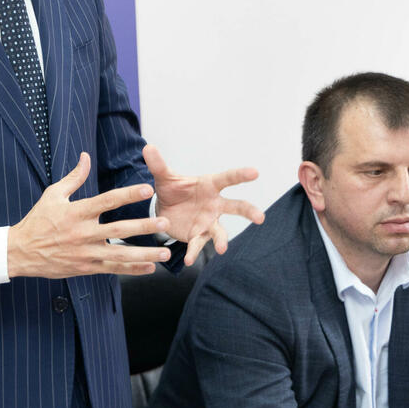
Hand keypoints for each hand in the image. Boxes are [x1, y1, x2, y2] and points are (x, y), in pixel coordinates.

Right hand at [7, 153, 173, 278]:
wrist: (21, 251)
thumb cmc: (38, 220)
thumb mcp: (53, 194)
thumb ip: (74, 177)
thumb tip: (85, 156)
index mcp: (76, 212)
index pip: (106, 201)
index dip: (128, 195)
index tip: (147, 189)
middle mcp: (83, 233)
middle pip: (118, 230)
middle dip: (143, 227)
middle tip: (165, 223)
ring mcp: (85, 253)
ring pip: (119, 255)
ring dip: (144, 254)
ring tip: (165, 254)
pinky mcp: (86, 268)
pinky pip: (112, 269)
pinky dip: (131, 270)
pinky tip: (149, 268)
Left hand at [146, 144, 263, 264]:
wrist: (165, 209)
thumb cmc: (173, 190)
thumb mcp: (164, 177)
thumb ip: (158, 164)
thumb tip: (148, 146)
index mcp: (210, 186)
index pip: (227, 179)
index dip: (241, 175)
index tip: (255, 172)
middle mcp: (214, 204)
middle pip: (236, 207)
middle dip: (249, 211)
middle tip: (260, 217)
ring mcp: (209, 222)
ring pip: (220, 232)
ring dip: (222, 240)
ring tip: (222, 248)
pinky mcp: (198, 236)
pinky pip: (198, 245)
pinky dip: (194, 252)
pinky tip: (190, 261)